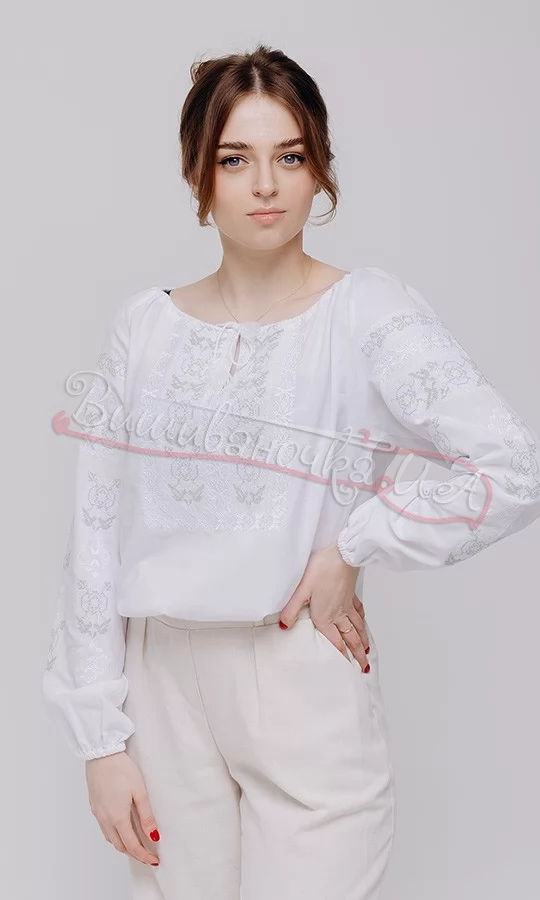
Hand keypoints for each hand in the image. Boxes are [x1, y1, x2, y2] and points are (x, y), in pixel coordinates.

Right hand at [85, 751, 160, 866]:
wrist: (101, 754)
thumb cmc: (121, 769)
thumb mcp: (139, 792)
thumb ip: (146, 816)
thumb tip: (154, 836)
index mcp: (117, 817)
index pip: (132, 845)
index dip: (143, 856)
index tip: (154, 861)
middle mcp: (105, 819)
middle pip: (120, 845)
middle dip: (134, 853)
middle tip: (148, 855)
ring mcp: (98, 813)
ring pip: (110, 838)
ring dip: (123, 845)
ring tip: (137, 844)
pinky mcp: (94, 806)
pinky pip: (104, 828)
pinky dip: (115, 834)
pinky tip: (122, 828)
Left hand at [279, 542, 369, 670]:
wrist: (343, 553)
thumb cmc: (323, 569)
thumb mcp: (301, 590)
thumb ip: (291, 610)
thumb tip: (284, 626)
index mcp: (325, 615)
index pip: (335, 641)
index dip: (341, 656)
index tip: (348, 668)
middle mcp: (339, 613)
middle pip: (350, 638)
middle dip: (356, 654)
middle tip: (364, 667)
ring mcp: (347, 603)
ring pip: (357, 627)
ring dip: (362, 641)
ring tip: (366, 651)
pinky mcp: (351, 593)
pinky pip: (359, 611)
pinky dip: (362, 621)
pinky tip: (363, 622)